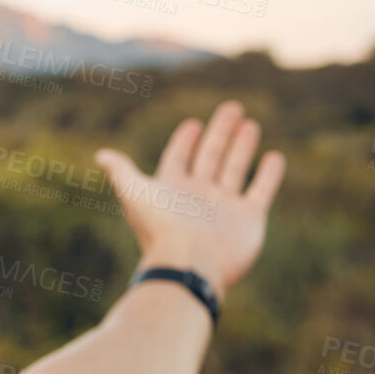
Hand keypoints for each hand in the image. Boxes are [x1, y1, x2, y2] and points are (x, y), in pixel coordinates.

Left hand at [94, 99, 285, 302]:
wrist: (189, 266)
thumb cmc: (161, 229)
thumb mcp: (136, 194)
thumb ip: (122, 172)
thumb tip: (101, 155)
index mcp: (171, 190)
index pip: (178, 159)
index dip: (184, 142)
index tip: (193, 124)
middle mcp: (197, 197)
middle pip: (210, 157)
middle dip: (220, 133)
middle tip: (232, 107)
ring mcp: (224, 207)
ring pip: (235, 169)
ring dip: (242, 146)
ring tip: (250, 123)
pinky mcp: (248, 219)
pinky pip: (260, 190)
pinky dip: (268, 174)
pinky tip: (273, 156)